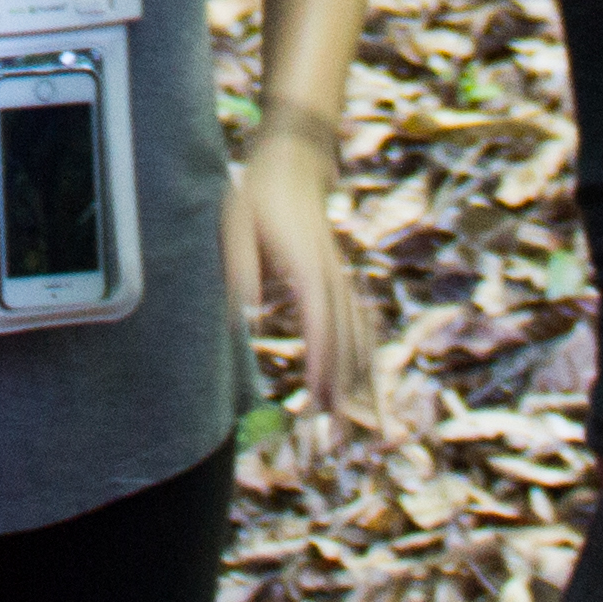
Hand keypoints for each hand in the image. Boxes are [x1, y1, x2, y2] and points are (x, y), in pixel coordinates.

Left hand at [223, 109, 373, 429]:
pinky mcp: (338, 281)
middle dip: (343, 392)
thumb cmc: (256, 195)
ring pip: (358, 338)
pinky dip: (364, 359)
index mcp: (307, 268)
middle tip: (337, 438)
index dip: (323, 365)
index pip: (320, 326)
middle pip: (344, 342)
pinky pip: (358, 326)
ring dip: (359, 383)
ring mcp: (339, 280)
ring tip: (357, 426)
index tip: (320, 401)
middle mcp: (330, 278)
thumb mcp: (236, 223)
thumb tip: (244, 310)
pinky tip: (366, 386)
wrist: (292, 163)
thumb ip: (239, 264)